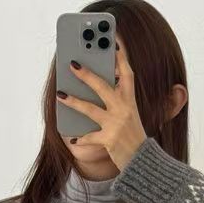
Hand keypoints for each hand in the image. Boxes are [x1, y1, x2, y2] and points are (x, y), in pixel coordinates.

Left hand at [56, 39, 146, 170]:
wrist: (143, 162)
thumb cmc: (134, 136)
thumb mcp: (130, 114)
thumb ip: (118, 98)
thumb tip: (99, 85)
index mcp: (130, 100)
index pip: (127, 73)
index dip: (120, 56)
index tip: (113, 40)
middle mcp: (124, 109)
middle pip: (103, 86)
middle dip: (87, 74)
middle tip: (72, 63)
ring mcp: (116, 124)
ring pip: (90, 109)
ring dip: (74, 101)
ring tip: (60, 94)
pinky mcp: (109, 140)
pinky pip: (90, 137)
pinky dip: (81, 138)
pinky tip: (72, 137)